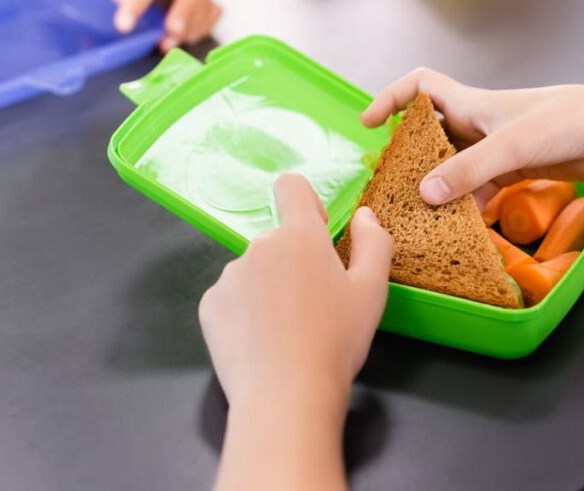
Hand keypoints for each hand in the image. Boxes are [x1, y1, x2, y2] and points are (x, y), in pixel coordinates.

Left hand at [199, 174, 392, 406]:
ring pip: (254, 271)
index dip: (305, 203)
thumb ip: (374, 243)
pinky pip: (232, 298)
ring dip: (269, 289)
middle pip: (278, 240)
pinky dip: (246, 313)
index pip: (291, 187)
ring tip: (287, 331)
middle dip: (294, 263)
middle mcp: (259, 246)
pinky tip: (263, 342)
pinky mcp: (210, 306)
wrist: (286, 396)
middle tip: (314, 307)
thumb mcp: (373, 291)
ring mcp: (229, 276)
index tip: (317, 233)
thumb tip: (364, 215)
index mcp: (300, 236)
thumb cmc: (336, 342)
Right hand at [361, 68, 583, 206]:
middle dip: (410, 155)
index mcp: (471, 104)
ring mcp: (495, 148)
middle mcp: (478, 123)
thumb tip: (425, 195)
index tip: (369, 124)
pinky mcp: (513, 170)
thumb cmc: (565, 122)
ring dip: (439, 186)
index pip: (420, 87)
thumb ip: (467, 170)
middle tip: (392, 182)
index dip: (391, 99)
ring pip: (453, 166)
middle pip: (430, 134)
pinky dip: (467, 203)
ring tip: (423, 213)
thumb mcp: (510, 145)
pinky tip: (462, 224)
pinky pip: (477, 187)